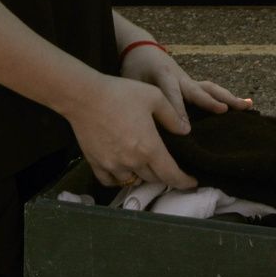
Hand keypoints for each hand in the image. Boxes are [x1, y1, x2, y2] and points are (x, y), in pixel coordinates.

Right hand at [64, 73, 197, 189]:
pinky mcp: (96, 163)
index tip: (191, 183)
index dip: (184, 182)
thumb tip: (185, 131)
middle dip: (164, 174)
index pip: (172, 175)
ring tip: (145, 165)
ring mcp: (112, 164)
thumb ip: (172, 116)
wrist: (84, 96)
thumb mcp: (154, 97)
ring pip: (133, 180)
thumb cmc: (120, 93)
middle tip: (167, 165)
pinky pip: (110, 181)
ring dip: (142, 175)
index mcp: (150, 148)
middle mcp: (132, 162)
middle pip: (154, 178)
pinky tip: (122, 170)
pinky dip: (119, 179)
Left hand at [119, 42, 248, 123]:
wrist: (143, 50)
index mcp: (163, 76)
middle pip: (198, 90)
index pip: (172, 96)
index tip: (187, 130)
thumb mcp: (133, 84)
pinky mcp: (193, 85)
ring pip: (211, 89)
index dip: (179, 113)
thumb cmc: (135, 69)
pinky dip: (228, 98)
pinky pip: (212, 92)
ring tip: (248, 106)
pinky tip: (245, 105)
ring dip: (229, 98)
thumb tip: (148, 128)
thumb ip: (141, 101)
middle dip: (211, 102)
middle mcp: (180, 78)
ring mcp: (189, 81)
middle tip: (225, 111)